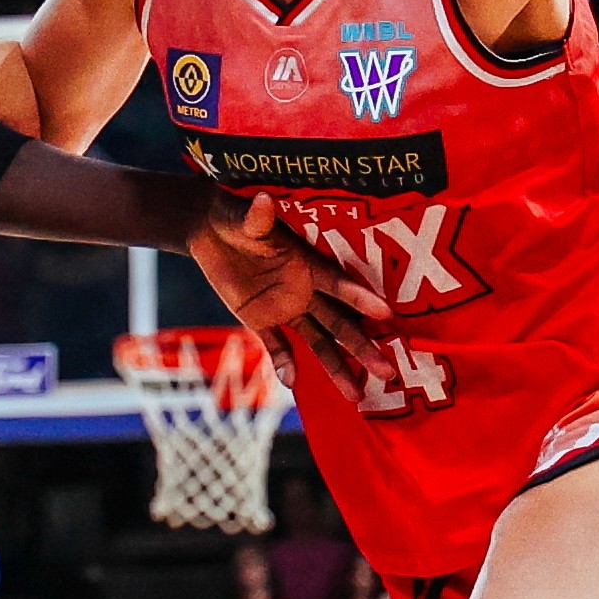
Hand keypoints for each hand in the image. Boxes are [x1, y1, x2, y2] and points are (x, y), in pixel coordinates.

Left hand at [191, 191, 391, 402]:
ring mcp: (285, 307)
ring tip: (356, 397)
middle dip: (361, 347)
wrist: (211, 228)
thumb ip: (256, 218)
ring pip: (317, 342)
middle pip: (338, 324)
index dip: (359, 298)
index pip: (337, 285)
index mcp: (307, 264)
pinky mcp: (261, 320)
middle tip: (387, 372)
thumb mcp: (244, 218)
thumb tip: (264, 202)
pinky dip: (283, 364)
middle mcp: (304, 290)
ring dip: (336, 368)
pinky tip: (293, 384)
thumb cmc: (235, 216)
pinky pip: (276, 346)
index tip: (385, 314)